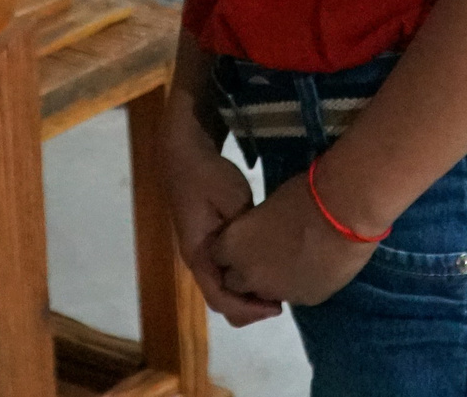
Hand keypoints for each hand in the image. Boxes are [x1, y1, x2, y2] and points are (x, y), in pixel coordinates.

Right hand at [161, 124, 282, 325]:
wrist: (185, 155)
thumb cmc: (208, 177)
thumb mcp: (233, 201)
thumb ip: (247, 232)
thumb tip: (266, 255)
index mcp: (198, 255)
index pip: (220, 299)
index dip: (249, 310)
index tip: (278, 307)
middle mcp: (198, 261)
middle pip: (221, 301)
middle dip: (250, 308)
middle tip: (281, 301)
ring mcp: (202, 254)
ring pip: (223, 289)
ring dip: (247, 295)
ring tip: (276, 289)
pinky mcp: (210, 244)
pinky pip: (225, 273)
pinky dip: (244, 279)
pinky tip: (266, 270)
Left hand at [209, 174, 377, 308]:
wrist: (343, 214)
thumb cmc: (302, 196)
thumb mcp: (266, 206)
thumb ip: (253, 228)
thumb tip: (259, 233)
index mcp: (233, 247)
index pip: (217, 258)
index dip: (229, 249)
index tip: (242, 240)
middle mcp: (249, 275)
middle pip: (235, 283)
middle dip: (245, 272)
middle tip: (264, 253)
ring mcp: (277, 292)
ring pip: (264, 294)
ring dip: (271, 281)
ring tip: (290, 259)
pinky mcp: (304, 300)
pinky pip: (294, 296)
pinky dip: (298, 284)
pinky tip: (312, 265)